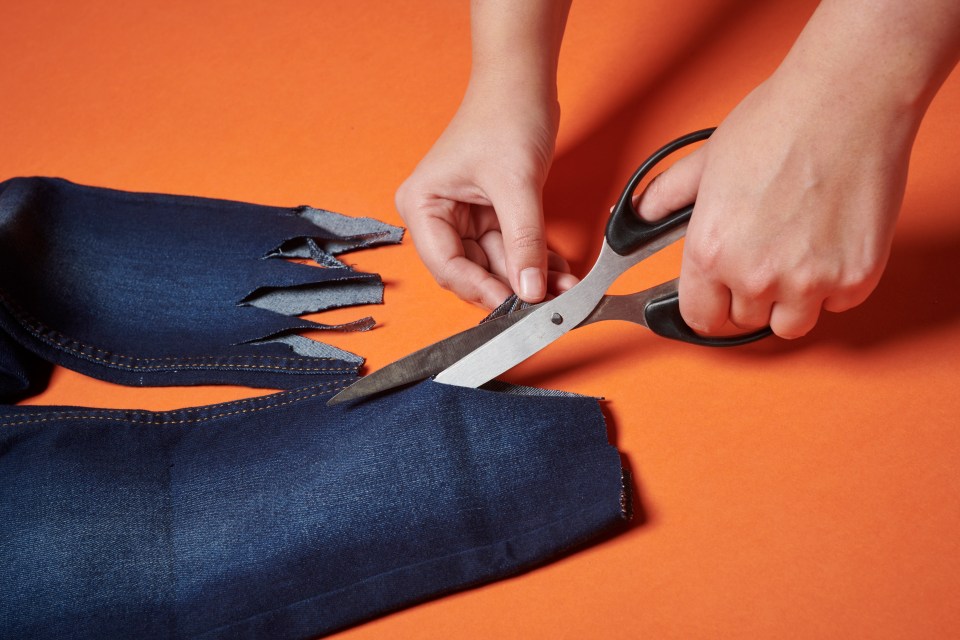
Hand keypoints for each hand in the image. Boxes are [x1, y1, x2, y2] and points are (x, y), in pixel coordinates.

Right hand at [395, 87, 576, 309]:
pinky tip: (559, 270)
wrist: (525, 81)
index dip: (482, 290)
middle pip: (473, 270)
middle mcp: (438, 215)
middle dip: (513, 285)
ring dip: (530, 276)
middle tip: (547, 302)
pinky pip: (513, 247)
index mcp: (422, 205)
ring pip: (498, 263)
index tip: (515, 305)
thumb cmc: (504, 114)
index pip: (447, 267)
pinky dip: (536, 259)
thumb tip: (530, 289)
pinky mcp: (492, 213)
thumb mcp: (516, 184)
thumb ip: (524, 241)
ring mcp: (466, 216)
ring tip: (563, 287)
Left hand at [637, 72, 913, 338]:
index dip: (706, 311)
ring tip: (795, 255)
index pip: (700, 319)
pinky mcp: (856, 276)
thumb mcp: (705, 160)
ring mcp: (810, 281)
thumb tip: (639, 215)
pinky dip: (835, 284)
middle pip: (745, 323)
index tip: (716, 303)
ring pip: (792, 324)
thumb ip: (666, 196)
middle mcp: (756, 275)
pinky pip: (839, 303)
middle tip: (761, 260)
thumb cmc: (779, 121)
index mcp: (712, 252)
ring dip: (791, 302)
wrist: (847, 98)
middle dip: (749, 299)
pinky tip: (829, 242)